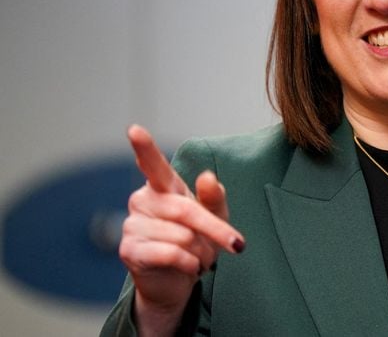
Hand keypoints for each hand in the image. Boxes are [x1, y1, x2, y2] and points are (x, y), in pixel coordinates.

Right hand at [118, 124, 244, 334]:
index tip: (134, 130)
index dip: (144, 148)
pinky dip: (189, 264)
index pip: (154, 165)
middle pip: (187, 211)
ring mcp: (133, 225)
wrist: (178, 280)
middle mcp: (143, 200)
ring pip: (182, 236)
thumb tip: (207, 177)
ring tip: (198, 257)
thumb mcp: (215, 216)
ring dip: (201, 252)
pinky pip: (172, 254)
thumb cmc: (197, 240)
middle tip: (235, 245)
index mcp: (164, 186)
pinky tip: (188, 267)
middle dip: (217, 230)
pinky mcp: (130, 250)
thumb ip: (214, 197)